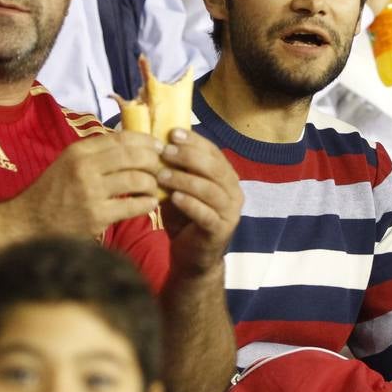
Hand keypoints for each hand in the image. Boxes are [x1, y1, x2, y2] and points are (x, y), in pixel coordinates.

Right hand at [19, 131, 163, 236]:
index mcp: (79, 151)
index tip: (159, 146)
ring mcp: (91, 192)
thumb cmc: (53, 191)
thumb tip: (134, 143)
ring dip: (153, 184)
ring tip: (155, 187)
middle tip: (164, 167)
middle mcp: (85, 167)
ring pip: (137, 180)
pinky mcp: (96, 216)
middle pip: (133, 157)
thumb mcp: (69, 163)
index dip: (146, 140)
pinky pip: (133, 207)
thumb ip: (96, 152)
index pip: (122, 138)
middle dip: (154, 161)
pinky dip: (147, 204)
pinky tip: (150, 204)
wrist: (29, 223)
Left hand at [156, 127, 241, 277]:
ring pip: (210, 190)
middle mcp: (234, 192)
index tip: (172, 133)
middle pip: (215, 168)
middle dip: (189, 157)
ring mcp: (230, 212)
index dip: (194, 141)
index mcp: (226, 177)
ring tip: (162, 175)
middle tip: (165, 152)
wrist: (192, 258)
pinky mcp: (220, 230)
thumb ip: (176, 169)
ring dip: (185, 179)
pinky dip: (190, 204)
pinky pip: (207, 214)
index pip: (213, 152)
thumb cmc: (184, 218)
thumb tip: (157, 142)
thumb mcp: (180, 189)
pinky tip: (174, 197)